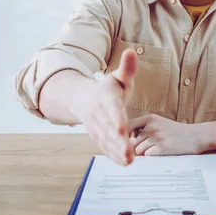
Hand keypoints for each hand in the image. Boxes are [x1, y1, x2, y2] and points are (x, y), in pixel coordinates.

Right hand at [70, 48, 137, 165]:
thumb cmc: (108, 88)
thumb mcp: (118, 76)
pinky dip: (113, 156)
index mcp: (105, 98)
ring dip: (116, 152)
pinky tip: (124, 163)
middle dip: (118, 142)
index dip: (116, 120)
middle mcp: (98, 114)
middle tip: (129, 153)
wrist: (84, 99)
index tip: (122, 130)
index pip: (111, 110)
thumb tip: (131, 51)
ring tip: (129, 161)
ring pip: (106, 141)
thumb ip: (127, 68)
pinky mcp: (97, 137)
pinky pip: (105, 147)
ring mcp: (96, 127)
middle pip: (109, 130)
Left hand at [127, 114, 207, 155]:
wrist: (195, 136)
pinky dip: (152, 157)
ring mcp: (157, 137)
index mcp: (149, 118)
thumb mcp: (159, 123)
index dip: (124, 136)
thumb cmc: (175, 132)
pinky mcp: (162, 148)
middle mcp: (152, 126)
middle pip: (131, 142)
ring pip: (138, 150)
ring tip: (157, 149)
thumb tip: (124, 141)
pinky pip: (147, 156)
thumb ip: (143, 128)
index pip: (127, 126)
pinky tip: (162, 152)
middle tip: (148, 147)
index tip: (125, 142)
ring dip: (145, 153)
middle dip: (136, 147)